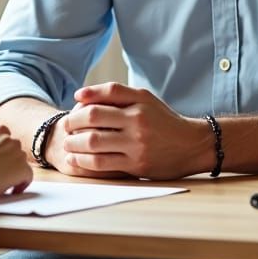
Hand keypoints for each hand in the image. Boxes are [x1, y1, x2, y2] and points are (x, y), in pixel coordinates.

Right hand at [0, 124, 32, 196]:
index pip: (3, 134)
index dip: (0, 147)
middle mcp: (7, 138)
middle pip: (13, 147)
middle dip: (9, 158)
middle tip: (0, 171)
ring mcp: (17, 152)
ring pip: (21, 161)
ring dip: (15, 170)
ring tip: (6, 182)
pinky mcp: (23, 168)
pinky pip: (27, 175)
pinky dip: (22, 183)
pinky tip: (14, 190)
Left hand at [60, 82, 206, 179]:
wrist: (192, 145)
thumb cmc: (163, 120)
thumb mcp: (145, 99)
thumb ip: (115, 93)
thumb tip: (80, 95)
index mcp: (139, 103)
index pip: (104, 95)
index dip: (84, 99)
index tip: (73, 104)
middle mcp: (137, 122)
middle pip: (93, 117)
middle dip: (73, 122)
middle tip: (66, 126)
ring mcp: (136, 145)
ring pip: (94, 142)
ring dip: (74, 143)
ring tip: (67, 144)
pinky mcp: (136, 165)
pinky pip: (102, 163)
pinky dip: (84, 161)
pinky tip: (76, 159)